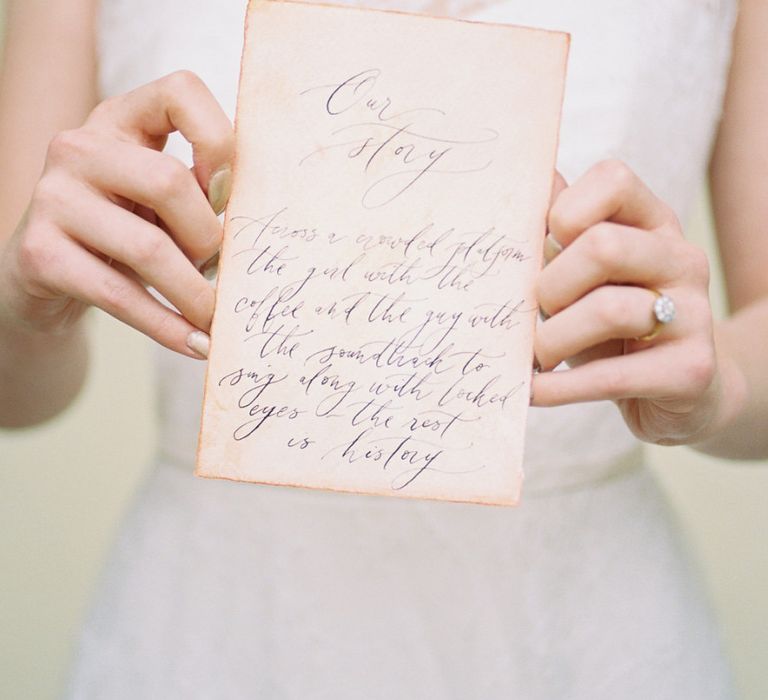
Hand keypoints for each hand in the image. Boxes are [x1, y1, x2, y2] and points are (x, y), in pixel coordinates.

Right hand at [0, 70, 233, 357]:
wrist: (45, 275)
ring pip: (148, 248)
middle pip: (169, 182)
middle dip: (210, 238)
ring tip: (217, 317)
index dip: (221, 140)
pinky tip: (196, 344)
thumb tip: (255, 218)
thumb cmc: (124, 232)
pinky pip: (120, 295)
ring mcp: (52, 198)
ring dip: (195, 294)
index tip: (232, 194)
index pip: (181, 92)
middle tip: (224, 271)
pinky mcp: (39, 254)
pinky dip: (167, 326)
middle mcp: (80, 147)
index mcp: (122, 121)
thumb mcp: (163, 201)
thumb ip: (203, 193)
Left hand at [532, 160, 721, 444]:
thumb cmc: (615, 325)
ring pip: (609, 309)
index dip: (564, 211)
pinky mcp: (690, 371)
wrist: (682, 392)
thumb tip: (533, 179)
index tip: (545, 248)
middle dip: (550, 285)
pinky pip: (612, 376)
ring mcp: (694, 315)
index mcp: (653, 225)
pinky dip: (561, 387)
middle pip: (603, 246)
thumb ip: (562, 233)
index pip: (613, 180)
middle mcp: (681, 259)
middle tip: (538, 312)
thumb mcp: (587, 275)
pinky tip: (535, 391)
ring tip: (539, 355)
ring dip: (553, 340)